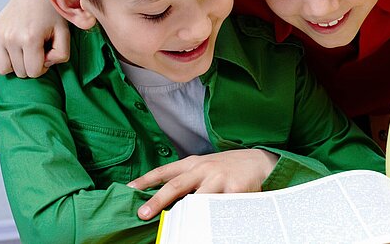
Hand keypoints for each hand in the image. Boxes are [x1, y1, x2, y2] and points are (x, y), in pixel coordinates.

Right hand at [0, 0, 69, 77]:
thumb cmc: (54, 14)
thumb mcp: (65, 34)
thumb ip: (61, 54)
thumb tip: (45, 64)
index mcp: (30, 39)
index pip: (34, 72)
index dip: (44, 67)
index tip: (47, 55)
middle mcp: (11, 38)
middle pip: (19, 72)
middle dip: (30, 65)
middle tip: (37, 50)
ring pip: (2, 69)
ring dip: (14, 65)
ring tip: (24, 52)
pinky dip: (0, 58)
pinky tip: (12, 49)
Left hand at [127, 149, 278, 219]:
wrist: (260, 161)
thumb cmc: (227, 168)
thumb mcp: (206, 167)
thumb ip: (187, 178)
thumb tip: (162, 199)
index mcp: (193, 163)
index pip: (165, 171)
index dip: (146, 180)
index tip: (129, 189)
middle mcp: (204, 169)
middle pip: (176, 185)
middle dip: (158, 200)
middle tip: (143, 214)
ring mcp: (219, 179)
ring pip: (197, 200)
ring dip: (184, 214)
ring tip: (174, 227)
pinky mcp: (235, 190)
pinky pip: (218, 209)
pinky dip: (210, 219)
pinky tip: (204, 227)